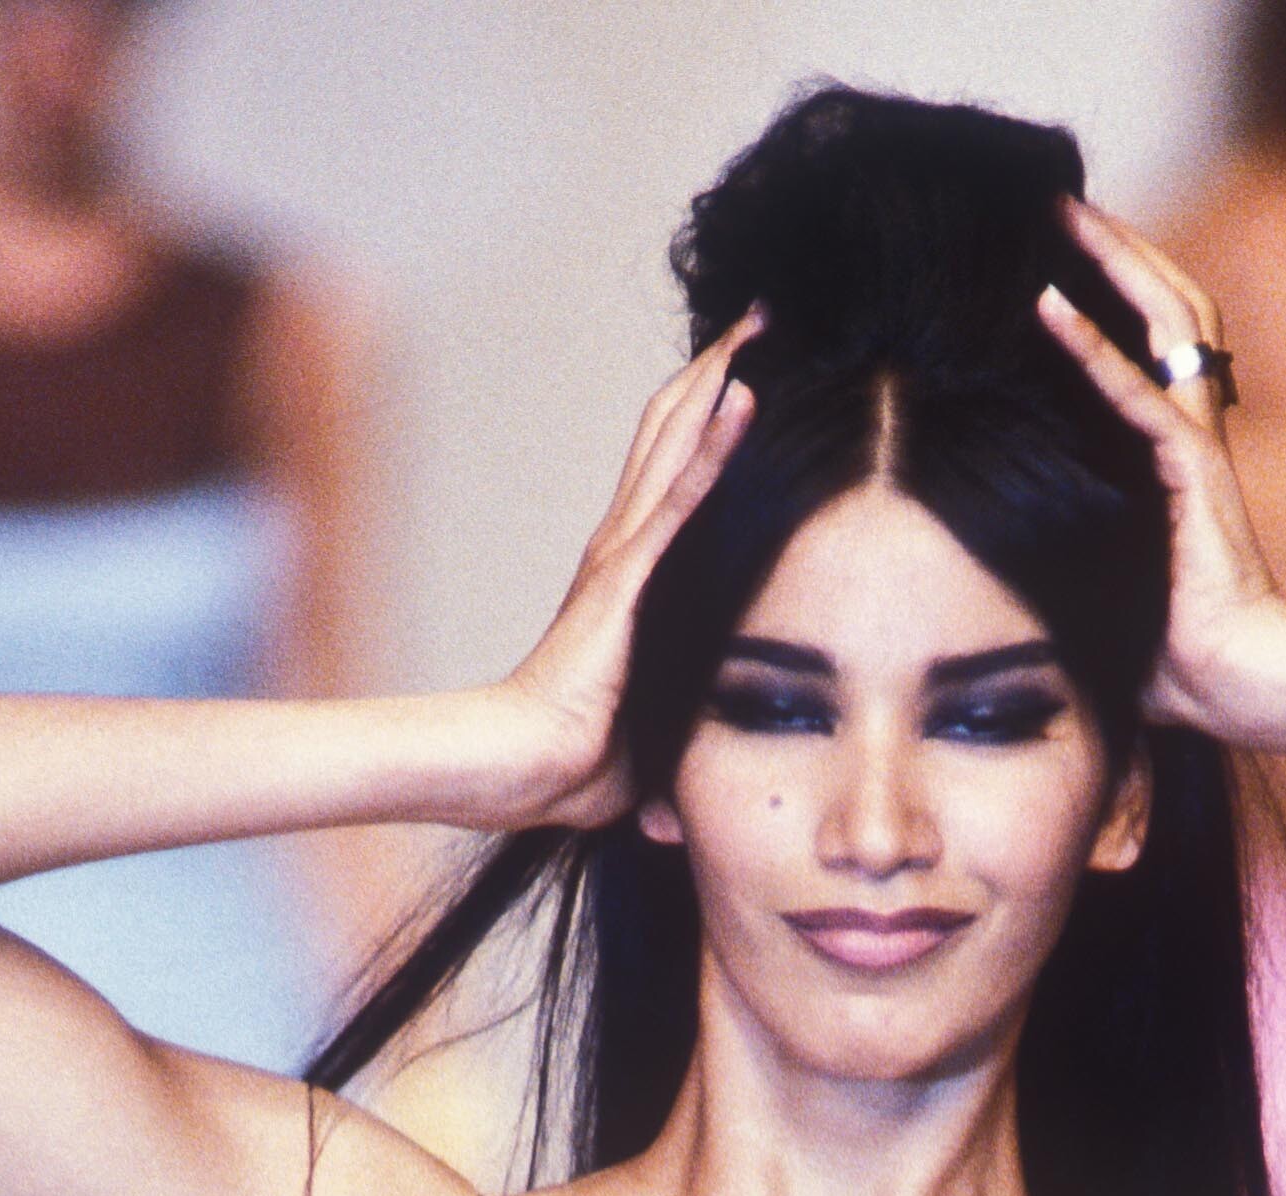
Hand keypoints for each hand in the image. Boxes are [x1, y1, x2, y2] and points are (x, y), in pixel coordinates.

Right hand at [482, 322, 758, 828]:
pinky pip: (681, 497)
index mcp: (627, 574)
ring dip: (718, 378)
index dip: (705, 415)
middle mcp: (622, 545)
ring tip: (760, 319)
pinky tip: (743, 396)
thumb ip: (674, 730)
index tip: (748, 366)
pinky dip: (712, 445)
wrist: (525, 767)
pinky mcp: (631, 578)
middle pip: (671, 429)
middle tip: (760, 309)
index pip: (670, 472)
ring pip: (675, 440)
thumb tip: (686, 795)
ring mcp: (625, 554)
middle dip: (716, 366)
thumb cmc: (575, 759)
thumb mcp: (647, 731)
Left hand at [1038, 204, 1285, 741]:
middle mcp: (1193, 425)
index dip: (1115, 284)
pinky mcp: (1192, 468)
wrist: (1236, 685)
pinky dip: (1093, 345)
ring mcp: (1197, 440)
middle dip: (1115, 244)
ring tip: (1057, 214)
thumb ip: (1062, 549)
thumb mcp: (1102, 579)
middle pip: (1167, 301)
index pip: (1152, 338)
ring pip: (1165, 316)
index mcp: (1178, 444)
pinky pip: (1138, 391)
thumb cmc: (1174, 651)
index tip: (1059, 247)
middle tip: (1055, 201)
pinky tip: (1048, 304)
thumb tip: (985, 567)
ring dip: (1112, 259)